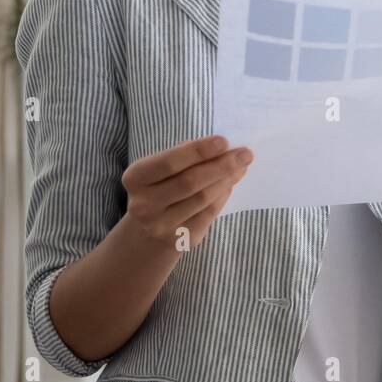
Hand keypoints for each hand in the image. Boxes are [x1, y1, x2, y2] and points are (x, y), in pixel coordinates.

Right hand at [120, 135, 252, 250]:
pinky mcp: (179, 240)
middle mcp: (144, 204)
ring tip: (241, 166)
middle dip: (222, 165)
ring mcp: (161, 225)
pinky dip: (223, 196)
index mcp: (135, 178)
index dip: (198, 151)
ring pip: (203, 198)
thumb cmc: (160, 188)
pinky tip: (230, 184)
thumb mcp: (160, 170)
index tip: (224, 141)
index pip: (170, 162)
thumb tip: (223, 148)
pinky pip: (208, 214)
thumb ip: (185, 157)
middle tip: (245, 154)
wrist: (147, 232)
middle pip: (190, 181)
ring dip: (227, 180)